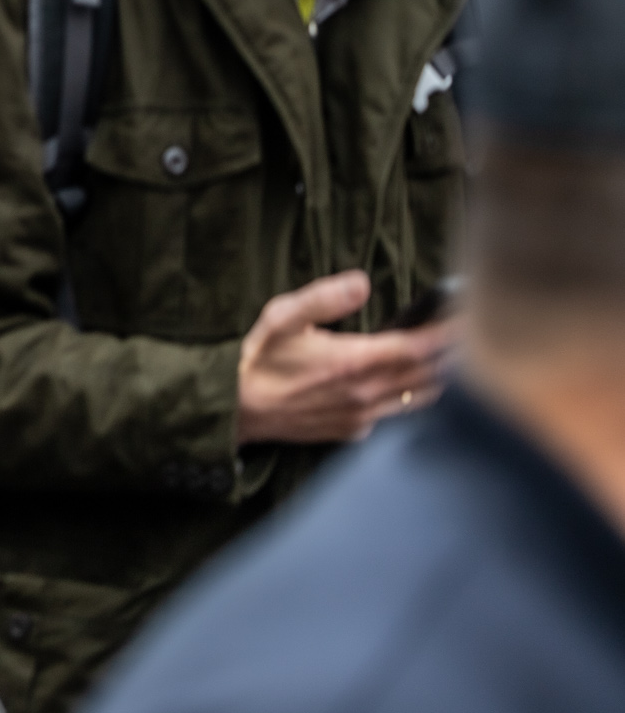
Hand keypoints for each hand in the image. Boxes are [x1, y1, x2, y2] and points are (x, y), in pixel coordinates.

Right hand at [235, 271, 452, 445]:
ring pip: (421, 399)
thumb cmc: (260, 359)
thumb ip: (324, 297)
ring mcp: (363, 415)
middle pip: (431, 375)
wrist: (239, 407)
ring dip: (441, 378)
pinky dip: (411, 397)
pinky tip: (408, 383)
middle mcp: (365, 393)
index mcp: (353, 361)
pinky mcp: (355, 431)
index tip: (469, 317)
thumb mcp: (282, 316)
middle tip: (473, 333)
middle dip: (456, 354)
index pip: (420, 348)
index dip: (450, 333)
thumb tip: (361, 281)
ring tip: (453, 357)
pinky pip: (396, 414)